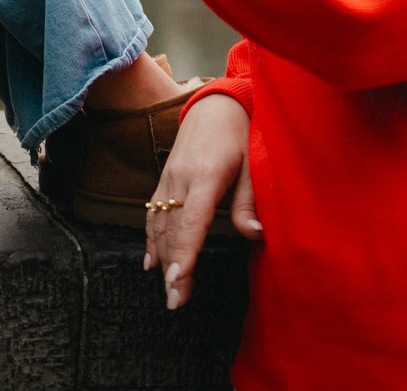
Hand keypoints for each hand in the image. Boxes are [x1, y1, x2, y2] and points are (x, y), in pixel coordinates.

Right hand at [146, 92, 260, 310]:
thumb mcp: (254, 163)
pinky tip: (151, 263)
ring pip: (158, 224)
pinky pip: (152, 213)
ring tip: (168, 291)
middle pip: (172, 229)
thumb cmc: (240, 133)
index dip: (184, 252)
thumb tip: (256, 235)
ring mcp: (168, 178)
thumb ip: (249, 201)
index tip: (178, 280)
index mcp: (206, 175)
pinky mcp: (164, 179)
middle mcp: (181, 178)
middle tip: (175, 301)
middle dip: (172, 267)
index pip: (191, 220)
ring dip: (161, 259)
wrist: (215, 104)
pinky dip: (150, 239)